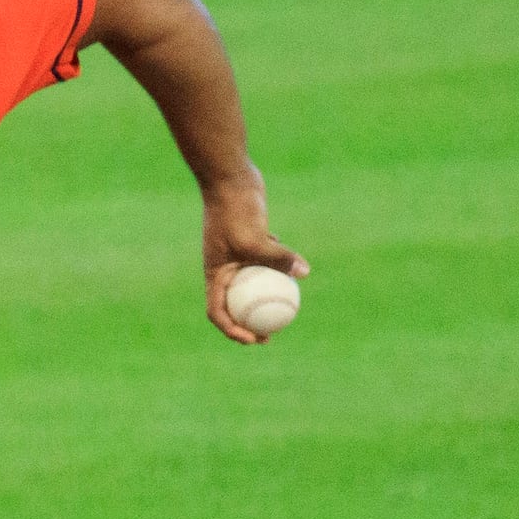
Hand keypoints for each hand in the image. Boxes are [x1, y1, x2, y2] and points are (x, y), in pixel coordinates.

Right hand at [200, 168, 307, 345]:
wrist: (230, 178)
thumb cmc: (235, 210)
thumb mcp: (254, 238)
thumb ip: (277, 257)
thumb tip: (304, 273)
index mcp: (214, 274)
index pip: (218, 312)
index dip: (234, 331)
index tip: (255, 339)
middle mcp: (223, 268)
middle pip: (234, 305)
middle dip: (249, 324)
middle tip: (271, 335)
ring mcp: (235, 254)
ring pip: (250, 284)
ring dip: (265, 297)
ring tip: (286, 308)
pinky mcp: (249, 239)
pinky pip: (262, 261)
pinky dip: (275, 268)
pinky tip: (294, 265)